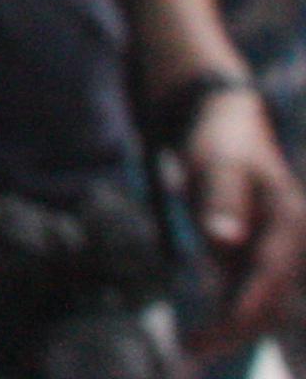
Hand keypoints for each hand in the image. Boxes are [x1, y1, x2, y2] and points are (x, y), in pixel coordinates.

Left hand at [183, 83, 305, 352]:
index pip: (270, 274)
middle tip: (194, 351)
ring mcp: (274, 254)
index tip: (223, 331)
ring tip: (193, 351)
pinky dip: (228, 316)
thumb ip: (222, 200)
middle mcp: (289, 245)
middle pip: (269, 298)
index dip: (248, 306)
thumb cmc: (224, 145)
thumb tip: (223, 238)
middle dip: (236, 329)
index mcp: (289, 223)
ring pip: (259, 302)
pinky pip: (246, 294)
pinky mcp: (256, 259)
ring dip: (232, 330)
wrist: (229, 130)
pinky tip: (202, 336)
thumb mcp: (219, 164)